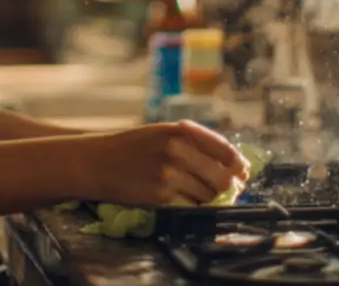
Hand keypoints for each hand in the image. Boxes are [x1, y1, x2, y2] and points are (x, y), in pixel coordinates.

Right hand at [75, 120, 249, 206]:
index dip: (239, 166)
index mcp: (182, 130)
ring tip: (197, 195)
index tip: (241, 174)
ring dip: (208, 199)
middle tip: (225, 191)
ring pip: (208, 195)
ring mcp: (169, 173)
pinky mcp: (160, 195)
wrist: (97, 161)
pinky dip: (192, 207)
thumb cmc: (133, 147)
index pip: (226, 151)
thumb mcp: (163, 133)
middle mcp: (177, 149)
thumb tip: (235, 165)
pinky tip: (183, 201)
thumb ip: (195, 143)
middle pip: (222, 177)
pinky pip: (190, 207)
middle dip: (228, 188)